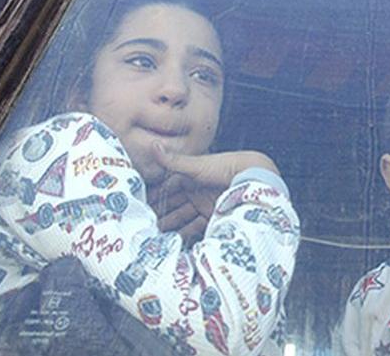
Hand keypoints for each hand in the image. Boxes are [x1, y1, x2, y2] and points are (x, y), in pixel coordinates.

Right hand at [149, 145, 279, 242]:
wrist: (253, 176)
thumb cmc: (225, 166)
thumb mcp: (196, 165)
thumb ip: (173, 161)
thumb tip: (153, 146)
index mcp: (187, 177)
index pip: (164, 191)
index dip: (150, 200)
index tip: (136, 211)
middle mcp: (193, 191)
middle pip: (171, 207)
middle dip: (157, 218)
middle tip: (140, 231)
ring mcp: (203, 204)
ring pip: (181, 219)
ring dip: (169, 229)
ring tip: (153, 241)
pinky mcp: (213, 215)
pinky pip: (195, 227)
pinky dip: (185, 235)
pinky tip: (174, 244)